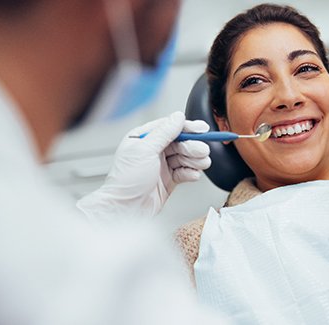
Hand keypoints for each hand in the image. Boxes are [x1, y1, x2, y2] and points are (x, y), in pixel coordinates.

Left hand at [77, 111, 210, 219]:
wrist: (125, 210)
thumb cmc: (126, 181)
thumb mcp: (144, 150)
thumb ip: (163, 133)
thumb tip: (177, 118)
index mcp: (143, 139)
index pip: (169, 127)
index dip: (187, 127)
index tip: (202, 129)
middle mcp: (153, 151)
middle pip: (180, 142)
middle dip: (193, 146)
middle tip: (202, 151)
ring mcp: (161, 166)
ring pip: (185, 157)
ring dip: (195, 160)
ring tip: (201, 163)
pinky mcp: (169, 180)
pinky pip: (185, 172)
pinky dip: (191, 173)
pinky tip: (193, 174)